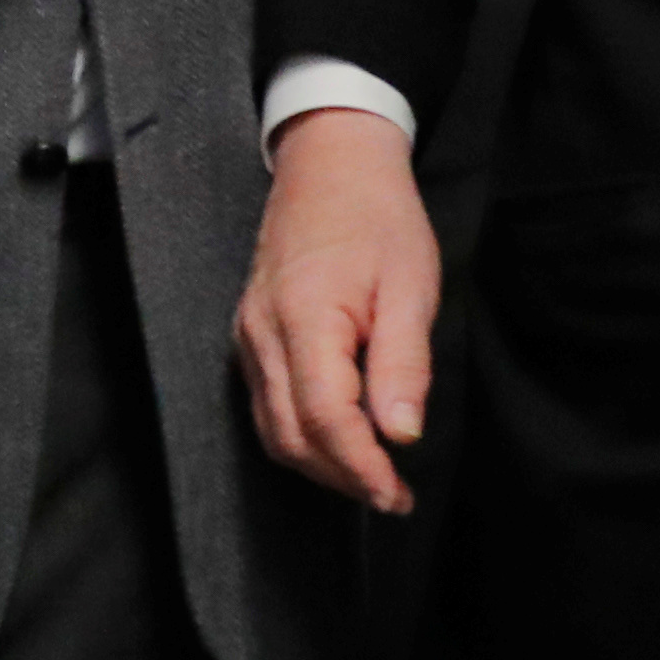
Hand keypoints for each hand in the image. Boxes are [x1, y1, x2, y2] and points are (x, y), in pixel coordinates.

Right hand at [236, 110, 440, 513]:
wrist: (330, 163)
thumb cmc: (378, 217)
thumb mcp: (410, 285)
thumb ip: (403, 365)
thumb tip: (401, 436)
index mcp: (304, 318)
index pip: (323, 418)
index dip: (360, 467)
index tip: (396, 495)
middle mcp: (262, 335)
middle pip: (290, 436)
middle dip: (341, 476)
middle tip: (394, 496)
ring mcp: (249, 336)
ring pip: (274, 429)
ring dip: (321, 463)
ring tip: (374, 477)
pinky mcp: (250, 336)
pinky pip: (268, 405)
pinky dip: (303, 435)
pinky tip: (342, 440)